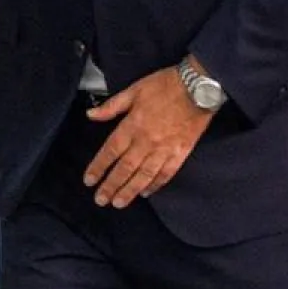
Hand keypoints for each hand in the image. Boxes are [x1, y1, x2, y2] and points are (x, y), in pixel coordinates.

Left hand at [83, 66, 215, 208]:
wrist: (198, 87)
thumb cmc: (165, 85)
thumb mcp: (134, 90)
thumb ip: (112, 106)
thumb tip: (91, 115)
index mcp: (133, 125)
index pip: (111, 151)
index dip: (98, 167)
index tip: (89, 180)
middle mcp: (146, 141)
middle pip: (125, 168)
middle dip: (111, 185)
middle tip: (101, 200)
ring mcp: (165, 149)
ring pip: (144, 175)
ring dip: (130, 191)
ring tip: (119, 203)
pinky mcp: (181, 153)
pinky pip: (166, 173)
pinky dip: (155, 185)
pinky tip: (146, 192)